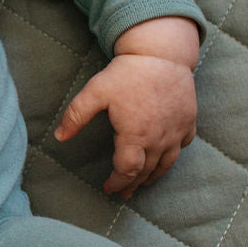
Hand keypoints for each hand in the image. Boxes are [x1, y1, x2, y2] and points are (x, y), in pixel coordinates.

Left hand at [54, 17, 199, 198]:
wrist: (161, 54)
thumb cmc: (127, 73)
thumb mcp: (95, 91)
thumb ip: (76, 115)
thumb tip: (59, 137)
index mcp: (135, 135)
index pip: (126, 169)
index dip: (116, 181)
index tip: (108, 187)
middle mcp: (159, 139)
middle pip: (146, 171)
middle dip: (132, 184)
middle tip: (122, 192)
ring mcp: (176, 132)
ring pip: (166, 164)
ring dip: (152, 176)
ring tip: (141, 184)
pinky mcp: (188, 122)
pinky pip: (181, 146)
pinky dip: (171, 156)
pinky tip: (164, 157)